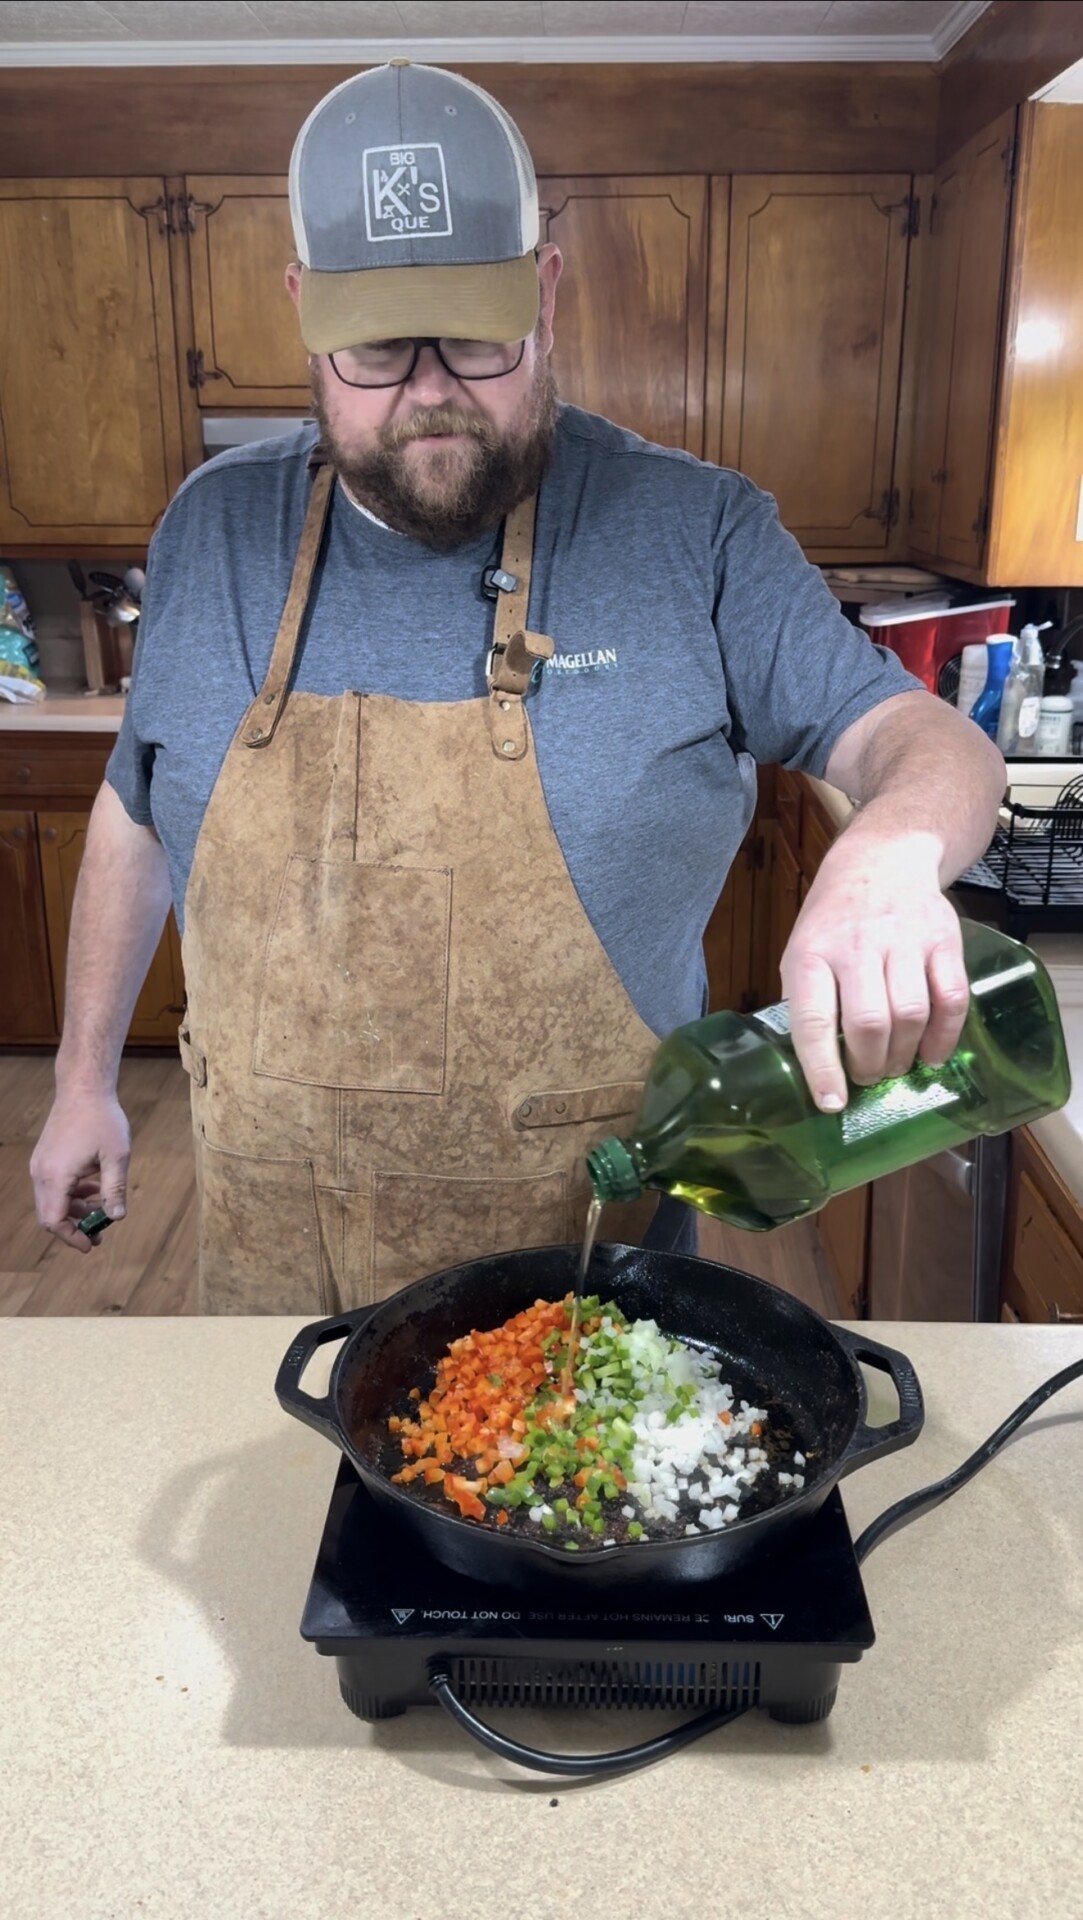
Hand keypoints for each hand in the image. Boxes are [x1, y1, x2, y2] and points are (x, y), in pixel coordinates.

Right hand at [30, 1092, 130, 1251]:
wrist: (83, 1088)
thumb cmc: (102, 1119)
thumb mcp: (116, 1157)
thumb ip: (114, 1189)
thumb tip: (117, 1218)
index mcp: (56, 1176)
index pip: (54, 1220)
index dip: (71, 1237)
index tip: (91, 1244)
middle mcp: (41, 1173)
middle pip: (49, 1215)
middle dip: (73, 1227)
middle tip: (99, 1233)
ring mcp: (40, 1164)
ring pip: (51, 1201)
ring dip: (74, 1209)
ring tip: (101, 1208)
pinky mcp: (45, 1157)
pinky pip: (53, 1186)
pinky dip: (71, 1193)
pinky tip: (94, 1187)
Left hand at [779, 829, 969, 1111]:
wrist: (882, 861)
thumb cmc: (834, 919)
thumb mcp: (801, 950)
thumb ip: (805, 1001)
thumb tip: (811, 1066)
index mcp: (812, 954)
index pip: (815, 1020)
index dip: (822, 1068)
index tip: (831, 1103)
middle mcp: (858, 946)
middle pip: (869, 1022)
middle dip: (869, 1065)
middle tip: (867, 1078)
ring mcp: (905, 941)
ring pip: (911, 1014)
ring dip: (904, 1055)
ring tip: (895, 1066)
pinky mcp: (944, 941)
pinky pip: (951, 999)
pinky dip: (945, 1036)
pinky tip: (932, 1055)